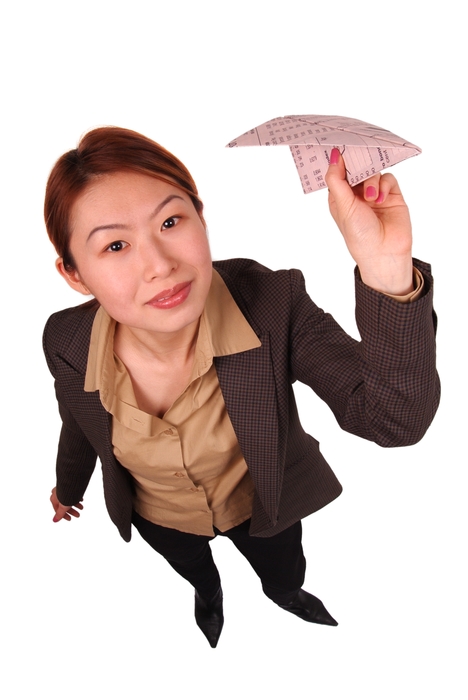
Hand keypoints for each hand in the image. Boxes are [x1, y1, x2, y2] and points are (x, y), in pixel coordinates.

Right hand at [50, 487, 82, 522]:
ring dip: (76, 505)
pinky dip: (76, 498)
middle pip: (64, 505)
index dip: (64, 516)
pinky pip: (72, 494)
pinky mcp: (68, 486)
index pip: (58, 511)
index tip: (70, 519)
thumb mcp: (63, 507)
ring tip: (82, 507)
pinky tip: (81, 500)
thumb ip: (60, 514)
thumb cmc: (66, 493)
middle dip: (72, 511)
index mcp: (53, 499)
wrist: (72, 481)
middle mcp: (57, 494)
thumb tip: (54, 520)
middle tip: (78, 515)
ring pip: (69, 500)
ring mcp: (62, 489)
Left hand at [325, 148, 413, 294]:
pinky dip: (384, 185)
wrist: (384, 252)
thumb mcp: (342, 205)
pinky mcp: (391, 194)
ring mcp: (374, 193)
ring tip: (370, 198)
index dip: (338, 161)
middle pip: (356, 168)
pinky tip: (380, 199)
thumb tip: (334, 155)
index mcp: (340, 197)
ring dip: (371, 181)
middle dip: (356, 165)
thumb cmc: (359, 235)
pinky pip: (388, 178)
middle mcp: (356, 194)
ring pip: (373, 171)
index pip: (338, 172)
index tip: (338, 146)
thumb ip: (337, 179)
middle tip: (357, 157)